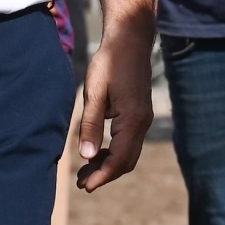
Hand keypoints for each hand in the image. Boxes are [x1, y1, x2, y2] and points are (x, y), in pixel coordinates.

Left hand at [75, 5, 154, 192]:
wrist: (130, 38)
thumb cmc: (110, 61)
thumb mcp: (95, 92)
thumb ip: (91, 125)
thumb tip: (87, 156)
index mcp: (132, 120)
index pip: (119, 159)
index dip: (102, 176)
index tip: (84, 186)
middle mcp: (142, 122)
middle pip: (126, 161)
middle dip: (105, 174)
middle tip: (81, 183)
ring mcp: (143, 118)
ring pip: (129, 153)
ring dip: (109, 165)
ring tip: (86, 171)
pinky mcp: (139, 113)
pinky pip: (129, 142)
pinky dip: (114, 152)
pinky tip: (97, 151)